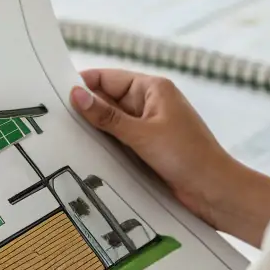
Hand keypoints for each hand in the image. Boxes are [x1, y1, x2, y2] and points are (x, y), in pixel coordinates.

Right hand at [71, 69, 269, 247]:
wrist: (215, 191)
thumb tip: (76, 95)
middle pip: (106, 99)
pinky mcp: (148, 147)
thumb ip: (106, 116)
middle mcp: (149, 103)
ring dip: (94, 130)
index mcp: (152, 89)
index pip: (108, 78)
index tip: (55, 96)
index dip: (83, 85)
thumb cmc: (188, 157)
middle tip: (54, 121)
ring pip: (111, 122)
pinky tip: (86, 153)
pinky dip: (105, 145)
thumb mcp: (141, 134)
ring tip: (65, 138)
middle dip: (85, 110)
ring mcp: (148, 126)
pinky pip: (118, 140)